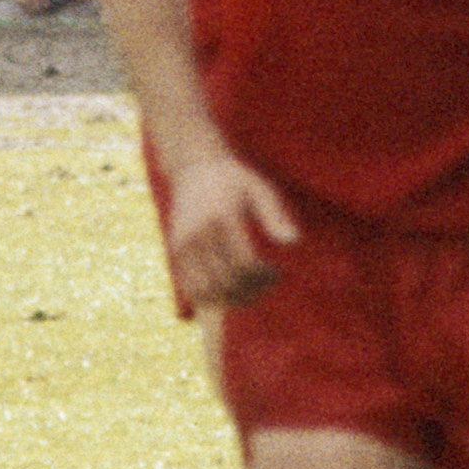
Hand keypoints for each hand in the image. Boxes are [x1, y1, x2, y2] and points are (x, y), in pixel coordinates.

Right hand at [160, 146, 299, 312]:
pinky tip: (230, 289)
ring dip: (231, 299)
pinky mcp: (174, 254)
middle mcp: (197, 233)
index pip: (243, 263)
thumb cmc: (233, 179)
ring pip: (206, 292)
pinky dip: (211, 299)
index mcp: (221, 217)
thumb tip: (294, 242)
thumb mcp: (258, 187)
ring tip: (249, 289)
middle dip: (250, 290)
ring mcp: (182, 246)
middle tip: (266, 282)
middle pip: (225, 281)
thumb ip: (274, 213)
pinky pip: (190, 289)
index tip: (276, 272)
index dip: (262, 277)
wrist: (193, 169)